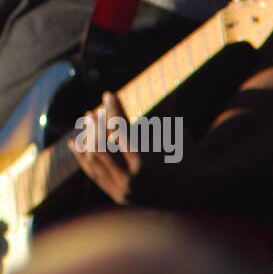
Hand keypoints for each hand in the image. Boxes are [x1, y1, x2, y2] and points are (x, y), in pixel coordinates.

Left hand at [68, 91, 211, 205]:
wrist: (197, 189)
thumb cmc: (186, 152)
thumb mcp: (175, 130)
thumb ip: (165, 105)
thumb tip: (165, 76)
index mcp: (144, 163)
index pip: (119, 130)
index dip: (113, 110)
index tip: (109, 95)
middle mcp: (131, 181)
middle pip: (100, 146)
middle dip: (95, 126)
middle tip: (93, 111)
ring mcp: (123, 192)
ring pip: (94, 162)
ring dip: (86, 139)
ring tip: (86, 121)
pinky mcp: (119, 197)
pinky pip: (95, 175)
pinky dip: (84, 158)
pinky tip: (75, 143)